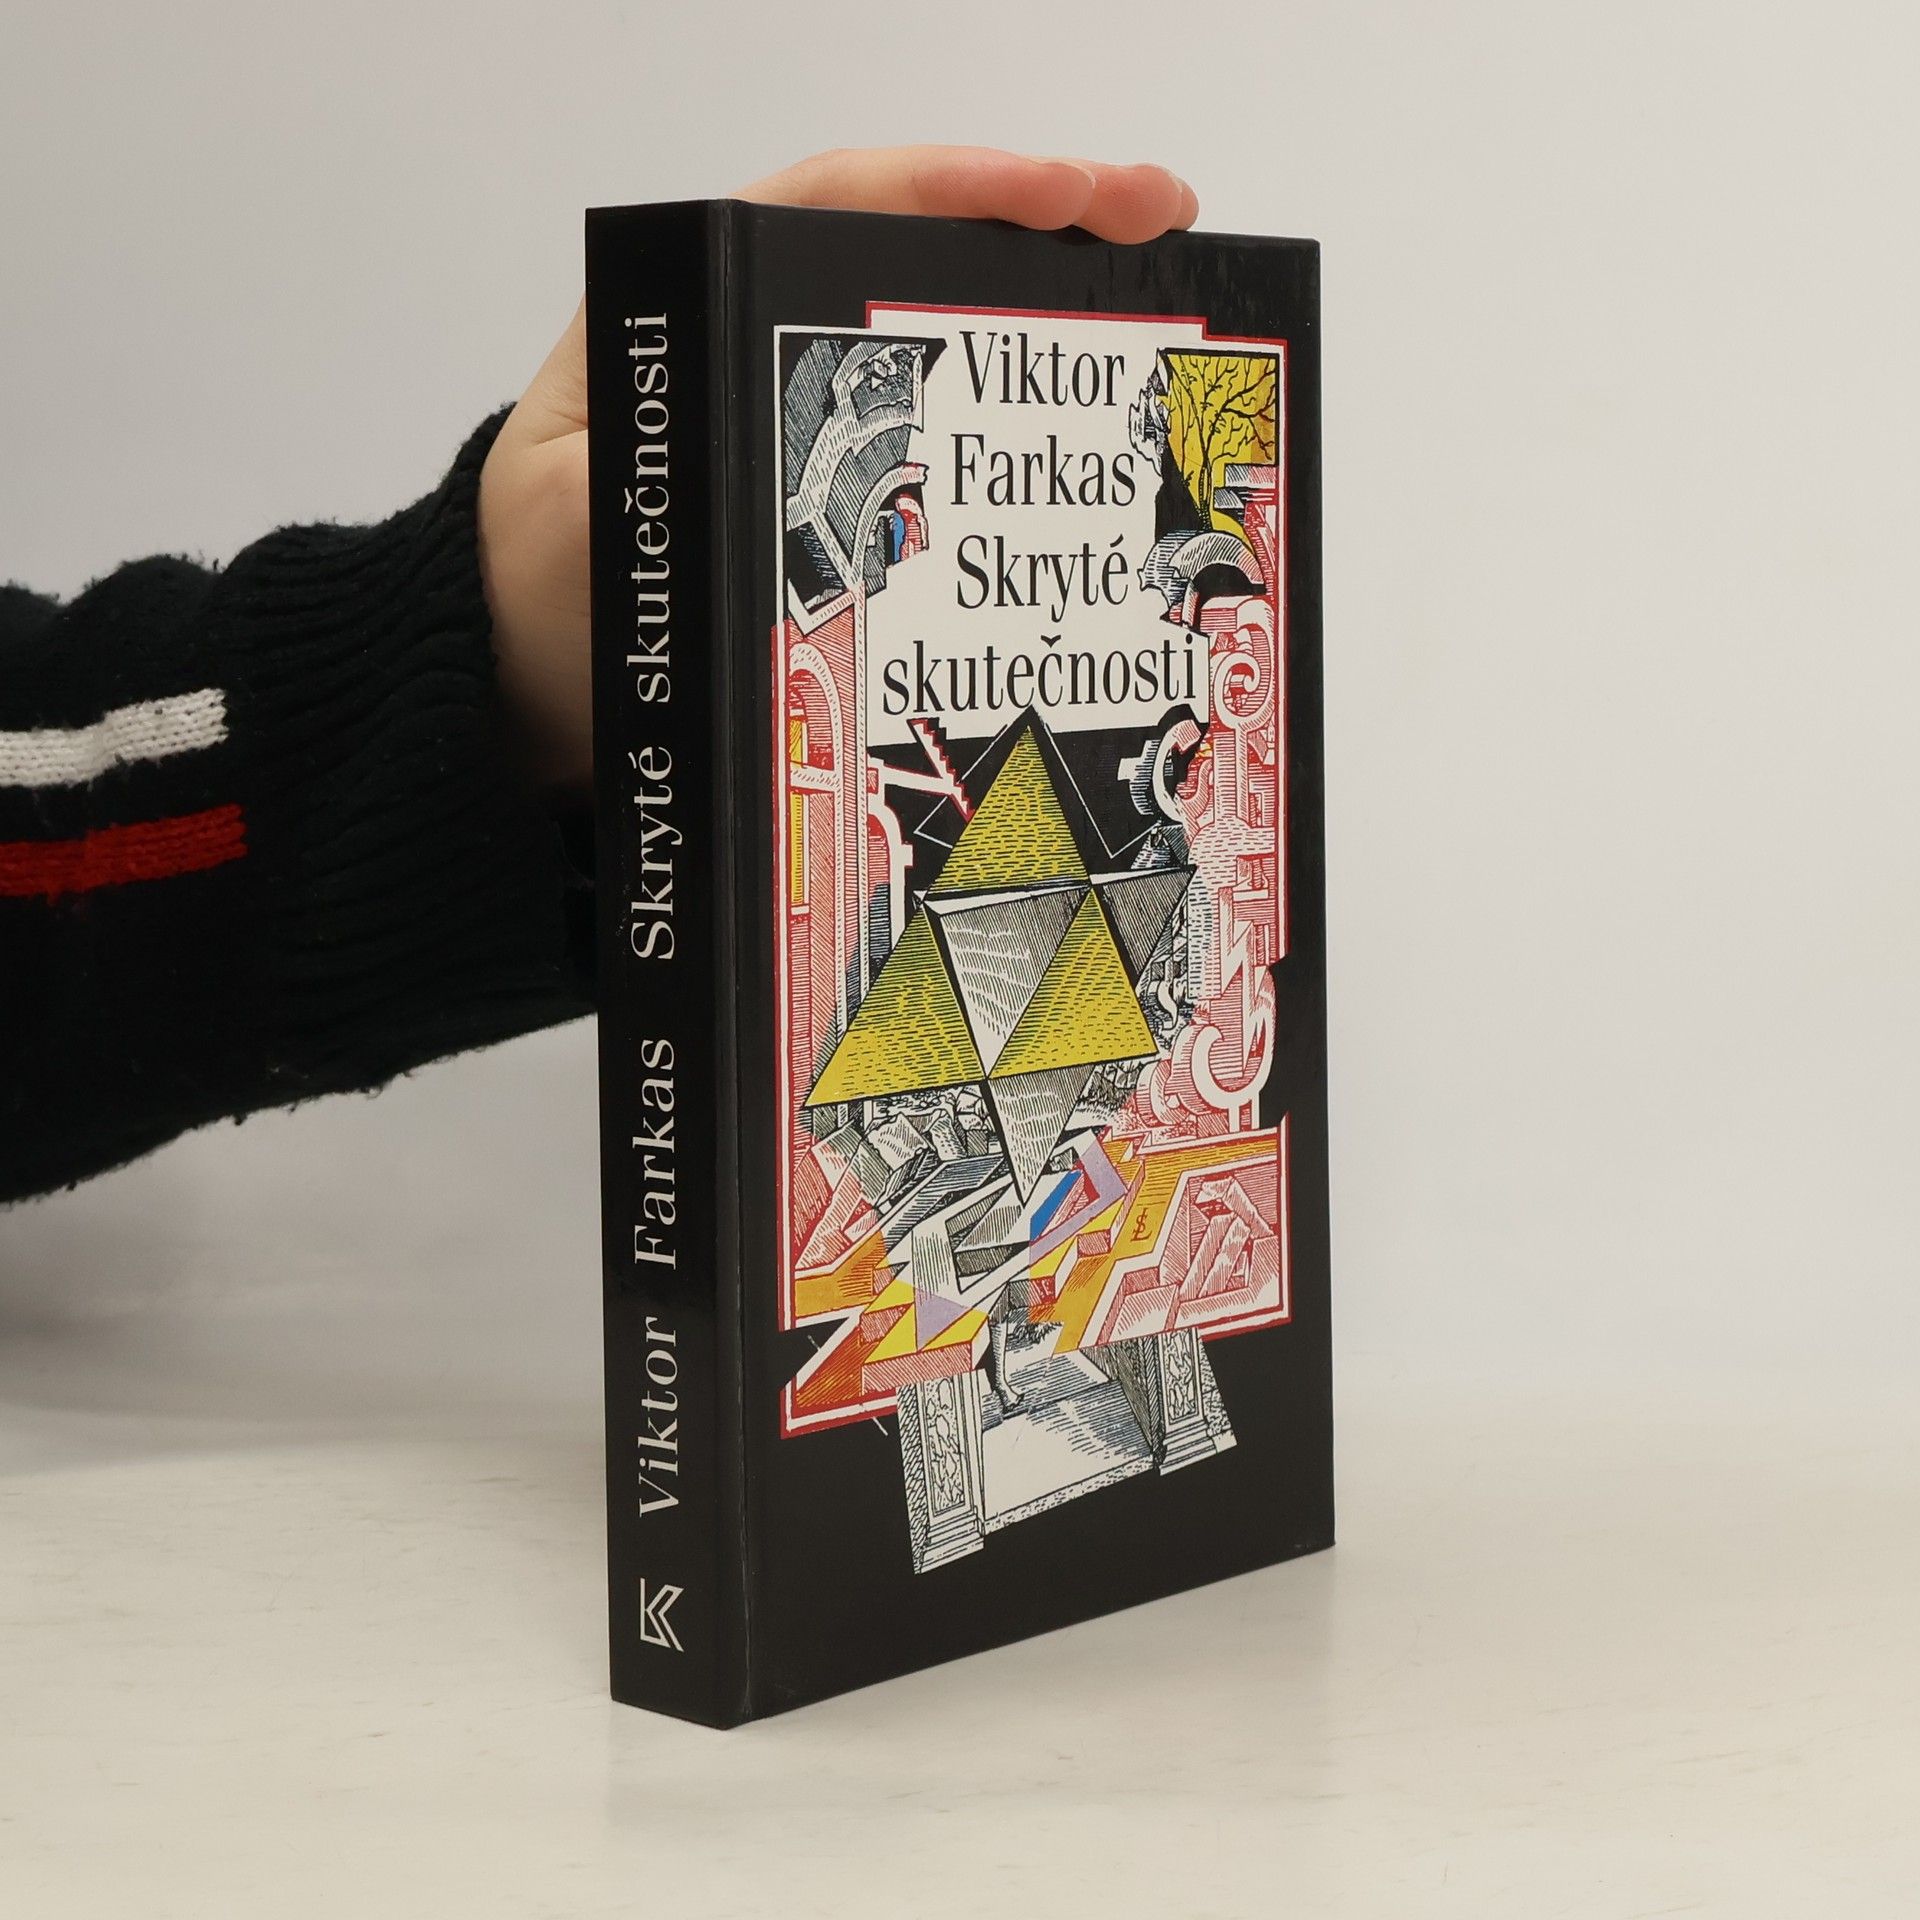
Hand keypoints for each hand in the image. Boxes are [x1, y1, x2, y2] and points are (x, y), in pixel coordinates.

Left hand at [477, 148, 1199, 787]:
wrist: (525, 680)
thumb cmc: (535, 593)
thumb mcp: (569, 524)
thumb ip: (640, 475)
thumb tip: (737, 461)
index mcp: (688, 313)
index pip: (831, 203)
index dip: (957, 185)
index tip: (1066, 192)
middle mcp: (755, 340)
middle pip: (907, 244)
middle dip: (1039, 217)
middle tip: (1157, 217)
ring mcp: (800, 409)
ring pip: (932, 325)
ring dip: (1039, 300)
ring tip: (1152, 289)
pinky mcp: (827, 482)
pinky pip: (931, 424)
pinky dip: (1007, 407)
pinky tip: (1077, 413)